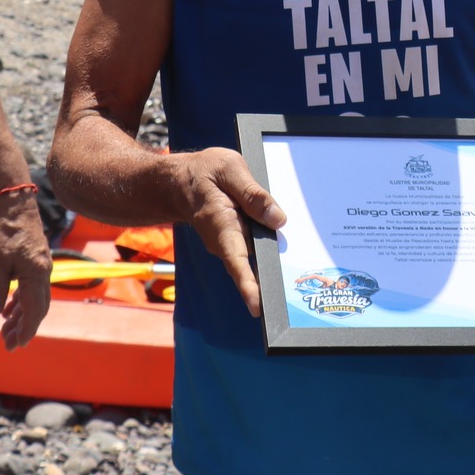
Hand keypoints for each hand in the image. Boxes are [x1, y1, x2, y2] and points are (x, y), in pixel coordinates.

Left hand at [0, 190, 53, 348]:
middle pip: (37, 307)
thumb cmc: (2, 229)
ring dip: (20, 316)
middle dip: (23, 327)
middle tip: (8, 345)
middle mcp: (42, 271)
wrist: (12, 201)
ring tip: (5, 331)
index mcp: (36, 273)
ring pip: (33, 298)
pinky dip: (19, 301)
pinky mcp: (33, 260)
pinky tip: (7, 309)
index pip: (35, 309)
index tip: (17, 345)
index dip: (27, 329)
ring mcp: (39, 265)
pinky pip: (29, 287)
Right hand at [176, 149, 284, 315]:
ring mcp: (229, 245)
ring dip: (273, 260)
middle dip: (269, 281)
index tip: (258, 307)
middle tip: (289, 299)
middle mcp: (224, 242)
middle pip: (250, 267)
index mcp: (221, 223)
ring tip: (294, 265)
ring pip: (257, 255)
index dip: (247, 284)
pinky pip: (256, 248)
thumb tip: (278, 218)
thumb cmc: (203, 173)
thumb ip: (253, 193)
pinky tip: (282, 240)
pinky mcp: (236, 242)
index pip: (235, 259)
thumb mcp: (228, 168)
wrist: (179, 182)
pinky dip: (269, 246)